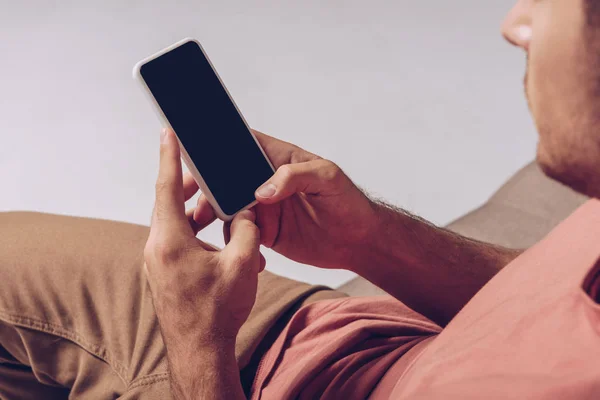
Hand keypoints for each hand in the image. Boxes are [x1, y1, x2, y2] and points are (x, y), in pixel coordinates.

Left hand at [144, 128, 263, 351]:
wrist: (200, 352)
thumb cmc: (218, 312)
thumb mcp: (243, 264)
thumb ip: (247, 230)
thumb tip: (247, 214)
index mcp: (170, 241)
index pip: (167, 187)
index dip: (169, 156)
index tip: (167, 132)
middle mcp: (157, 249)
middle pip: (170, 205)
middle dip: (191, 188)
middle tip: (208, 177)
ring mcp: (157, 263)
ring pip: (176, 225)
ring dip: (197, 216)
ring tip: (222, 215)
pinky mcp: (163, 275)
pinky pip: (178, 243)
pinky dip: (196, 236)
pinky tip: (220, 246)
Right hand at [194, 129, 377, 270]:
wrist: (358, 241)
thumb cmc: (348, 201)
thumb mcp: (327, 178)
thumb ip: (294, 176)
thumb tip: (261, 191)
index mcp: (277, 158)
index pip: (241, 145)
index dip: (218, 148)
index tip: (197, 159)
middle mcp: (265, 180)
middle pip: (225, 179)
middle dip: (207, 191)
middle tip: (198, 208)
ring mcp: (262, 207)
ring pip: (227, 209)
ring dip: (217, 219)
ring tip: (216, 231)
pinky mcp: (265, 231)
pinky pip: (240, 235)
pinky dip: (235, 243)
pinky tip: (243, 251)